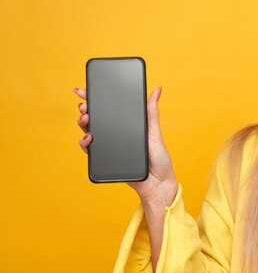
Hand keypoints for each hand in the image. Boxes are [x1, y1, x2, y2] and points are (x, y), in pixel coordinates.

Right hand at [73, 86, 178, 204]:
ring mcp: (110, 146)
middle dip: (86, 109)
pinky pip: (90, 150)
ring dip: (83, 124)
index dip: (95, 99)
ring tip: (86, 118)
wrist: (157, 183)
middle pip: (96, 119)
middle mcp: (116, 135)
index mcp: (127, 125)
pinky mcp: (105, 159)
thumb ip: (152, 112)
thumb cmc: (159, 158)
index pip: (109, 109)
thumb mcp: (155, 131)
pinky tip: (89, 138)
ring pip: (89, 132)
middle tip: (85, 106)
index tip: (84, 90)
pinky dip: (85, 143)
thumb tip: (157, 90)